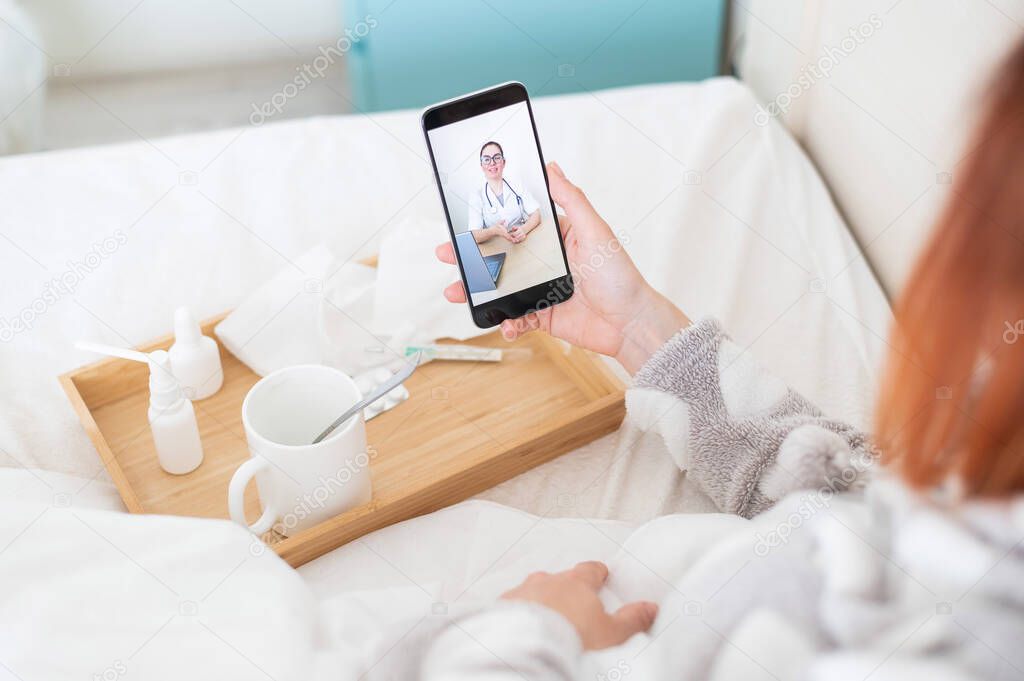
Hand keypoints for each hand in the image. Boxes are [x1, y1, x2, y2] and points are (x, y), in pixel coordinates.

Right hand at [437, 161, 689, 373]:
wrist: (631, 324)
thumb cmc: (619, 276)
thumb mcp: (595, 231)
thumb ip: (571, 199)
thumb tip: (551, 166)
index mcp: (555, 237)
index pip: (516, 224)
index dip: (489, 222)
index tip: (464, 219)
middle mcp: (545, 263)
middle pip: (500, 256)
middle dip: (471, 257)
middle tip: (448, 253)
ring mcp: (542, 290)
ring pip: (500, 288)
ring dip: (477, 291)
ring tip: (457, 291)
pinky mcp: (542, 317)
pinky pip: (516, 319)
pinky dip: (506, 323)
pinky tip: (505, 323)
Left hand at [501, 561, 657, 649]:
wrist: (528, 649)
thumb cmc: (571, 639)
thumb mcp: (612, 634)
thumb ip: (632, 619)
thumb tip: (650, 608)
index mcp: (576, 583)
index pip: (590, 569)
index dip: (596, 573)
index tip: (600, 574)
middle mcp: (546, 582)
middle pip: (559, 578)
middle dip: (565, 588)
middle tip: (573, 604)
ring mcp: (520, 593)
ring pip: (532, 591)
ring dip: (539, 601)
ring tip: (546, 620)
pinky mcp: (499, 610)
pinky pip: (511, 607)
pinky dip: (518, 614)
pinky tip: (522, 628)